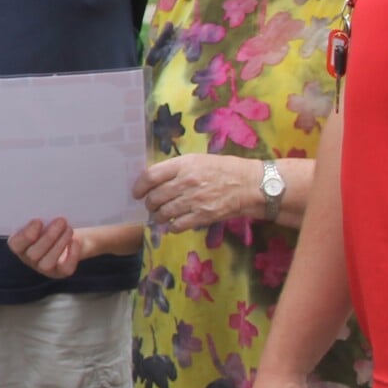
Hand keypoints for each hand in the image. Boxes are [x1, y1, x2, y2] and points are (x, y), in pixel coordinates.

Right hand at [8, 218, 84, 277]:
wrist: (68, 233)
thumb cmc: (51, 223)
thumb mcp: (43, 219)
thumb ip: (40, 218)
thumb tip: (44, 214)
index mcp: (20, 244)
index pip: (15, 245)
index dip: (26, 235)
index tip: (39, 221)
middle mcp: (29, 259)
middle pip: (33, 254)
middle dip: (48, 237)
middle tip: (61, 220)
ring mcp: (44, 268)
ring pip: (47, 264)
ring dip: (59, 244)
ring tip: (69, 229)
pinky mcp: (60, 273)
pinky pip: (65, 269)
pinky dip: (71, 255)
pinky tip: (75, 241)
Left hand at [136, 154, 261, 230]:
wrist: (250, 185)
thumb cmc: (224, 170)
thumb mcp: (198, 160)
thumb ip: (177, 169)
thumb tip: (154, 180)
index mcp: (184, 164)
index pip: (150, 176)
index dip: (139, 186)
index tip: (137, 193)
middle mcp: (186, 181)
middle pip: (154, 197)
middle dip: (149, 204)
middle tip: (151, 206)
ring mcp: (194, 200)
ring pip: (163, 213)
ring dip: (158, 217)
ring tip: (161, 216)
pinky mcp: (203, 216)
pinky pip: (177, 226)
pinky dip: (172, 227)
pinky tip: (174, 224)